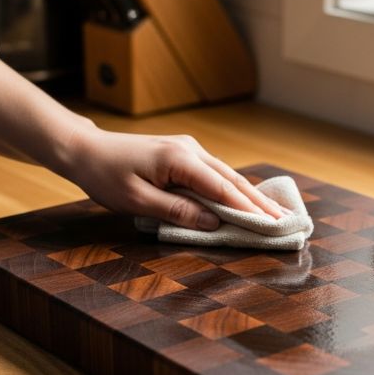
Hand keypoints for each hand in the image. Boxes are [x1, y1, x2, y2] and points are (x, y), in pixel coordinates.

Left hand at [66, 127, 284, 230]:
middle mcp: (190, 150)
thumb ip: (177, 211)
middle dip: (260, 202)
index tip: (272, 225)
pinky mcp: (183, 154)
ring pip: (227, 175)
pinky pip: (215, 174)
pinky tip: (246, 200)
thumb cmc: (106, 176)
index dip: (249, 209)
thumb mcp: (138, 201)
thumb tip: (214, 221)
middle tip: (287, 221)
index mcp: (180, 160)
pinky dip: (233, 189)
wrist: (86, 150)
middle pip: (232, 179)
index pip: (223, 188)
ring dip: (250, 196)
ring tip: (275, 213)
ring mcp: (188, 149)